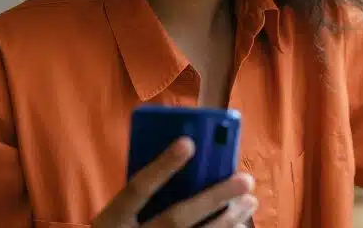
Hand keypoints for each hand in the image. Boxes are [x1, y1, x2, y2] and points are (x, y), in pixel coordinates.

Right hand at [92, 137, 257, 227]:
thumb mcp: (120, 213)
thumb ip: (144, 192)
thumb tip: (187, 153)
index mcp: (112, 219)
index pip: (137, 189)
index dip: (162, 166)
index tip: (188, 142)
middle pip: (176, 219)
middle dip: (213, 198)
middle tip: (245, 180)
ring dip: (228, 220)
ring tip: (250, 201)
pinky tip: (239, 225)